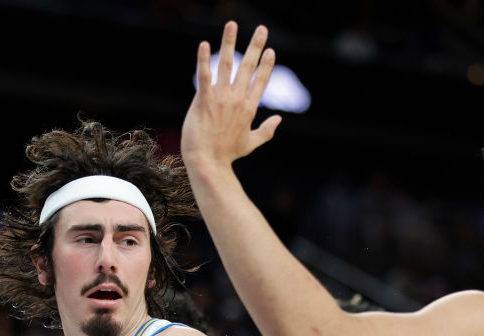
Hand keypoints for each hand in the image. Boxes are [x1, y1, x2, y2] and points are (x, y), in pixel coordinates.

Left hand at [181, 21, 281, 169]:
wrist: (208, 163)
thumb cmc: (227, 155)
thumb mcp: (251, 143)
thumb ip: (267, 130)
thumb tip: (280, 120)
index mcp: (249, 108)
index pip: (260, 80)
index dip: (266, 65)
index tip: (270, 50)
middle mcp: (237, 99)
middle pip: (248, 67)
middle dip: (256, 46)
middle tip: (262, 29)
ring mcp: (220, 98)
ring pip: (227, 64)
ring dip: (229, 42)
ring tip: (231, 24)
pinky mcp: (204, 100)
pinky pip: (204, 75)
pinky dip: (204, 59)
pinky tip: (205, 44)